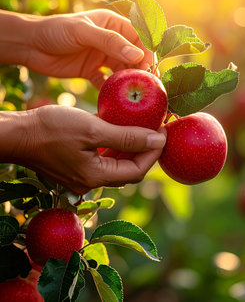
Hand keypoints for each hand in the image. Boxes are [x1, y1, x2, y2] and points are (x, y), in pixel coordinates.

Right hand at [17, 105, 165, 193]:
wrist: (17, 133)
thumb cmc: (51, 129)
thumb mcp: (92, 129)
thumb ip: (126, 137)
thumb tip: (157, 140)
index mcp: (96, 177)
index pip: (137, 170)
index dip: (154, 151)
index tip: (164, 130)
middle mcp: (90, 181)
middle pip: (128, 169)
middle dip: (146, 150)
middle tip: (157, 128)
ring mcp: (81, 175)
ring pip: (115, 164)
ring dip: (131, 147)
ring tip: (143, 126)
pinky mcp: (75, 166)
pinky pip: (102, 158)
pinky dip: (114, 146)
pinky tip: (118, 129)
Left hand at [25, 10, 151, 87]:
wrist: (30, 45)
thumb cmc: (56, 30)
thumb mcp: (83, 32)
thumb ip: (110, 42)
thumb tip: (137, 55)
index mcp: (113, 24)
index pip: (138, 38)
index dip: (147, 53)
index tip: (150, 70)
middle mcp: (111, 41)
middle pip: (133, 57)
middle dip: (140, 71)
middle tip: (146, 88)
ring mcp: (102, 57)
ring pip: (122, 71)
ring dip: (127, 82)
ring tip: (132, 96)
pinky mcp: (92, 71)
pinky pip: (107, 82)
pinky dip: (111, 90)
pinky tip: (115, 100)